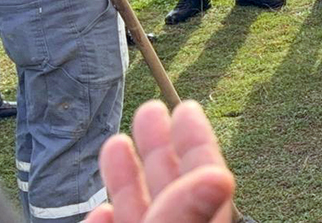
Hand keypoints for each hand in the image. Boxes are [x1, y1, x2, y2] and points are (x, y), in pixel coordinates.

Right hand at [83, 100, 234, 222]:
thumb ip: (185, 214)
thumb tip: (220, 177)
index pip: (205, 183)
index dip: (197, 143)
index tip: (186, 108)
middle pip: (172, 192)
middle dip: (159, 149)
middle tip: (151, 108)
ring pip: (139, 216)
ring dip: (126, 180)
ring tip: (115, 143)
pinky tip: (102, 212)